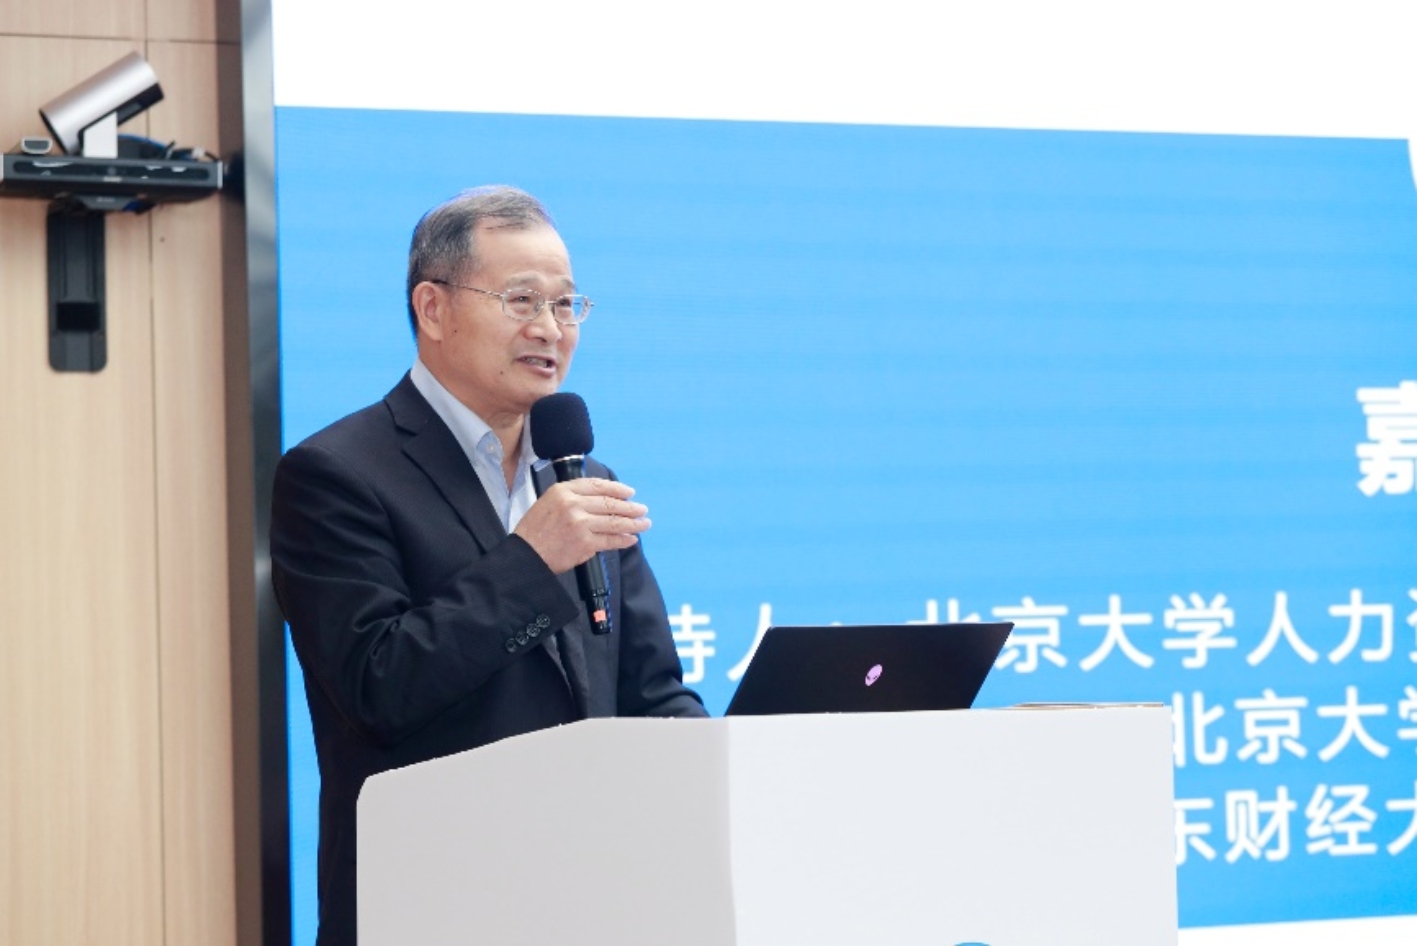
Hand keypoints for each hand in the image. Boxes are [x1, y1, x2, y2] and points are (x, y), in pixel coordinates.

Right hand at [513, 478, 649, 573]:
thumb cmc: (534, 530)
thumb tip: (602, 499)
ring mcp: (580, 524)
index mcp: (563, 491)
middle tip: (642, 509)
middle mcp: (573, 504)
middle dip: (630, 507)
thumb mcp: (548, 502)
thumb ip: (572, 497)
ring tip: (644, 524)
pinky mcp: (585, 543)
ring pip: (614, 522)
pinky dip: (623, 540)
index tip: (629, 492)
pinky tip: (631, 539)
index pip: (597, 486)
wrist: (525, 555)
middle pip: (609, 503)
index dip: (617, 489)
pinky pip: (610, 540)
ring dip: (633, 523)